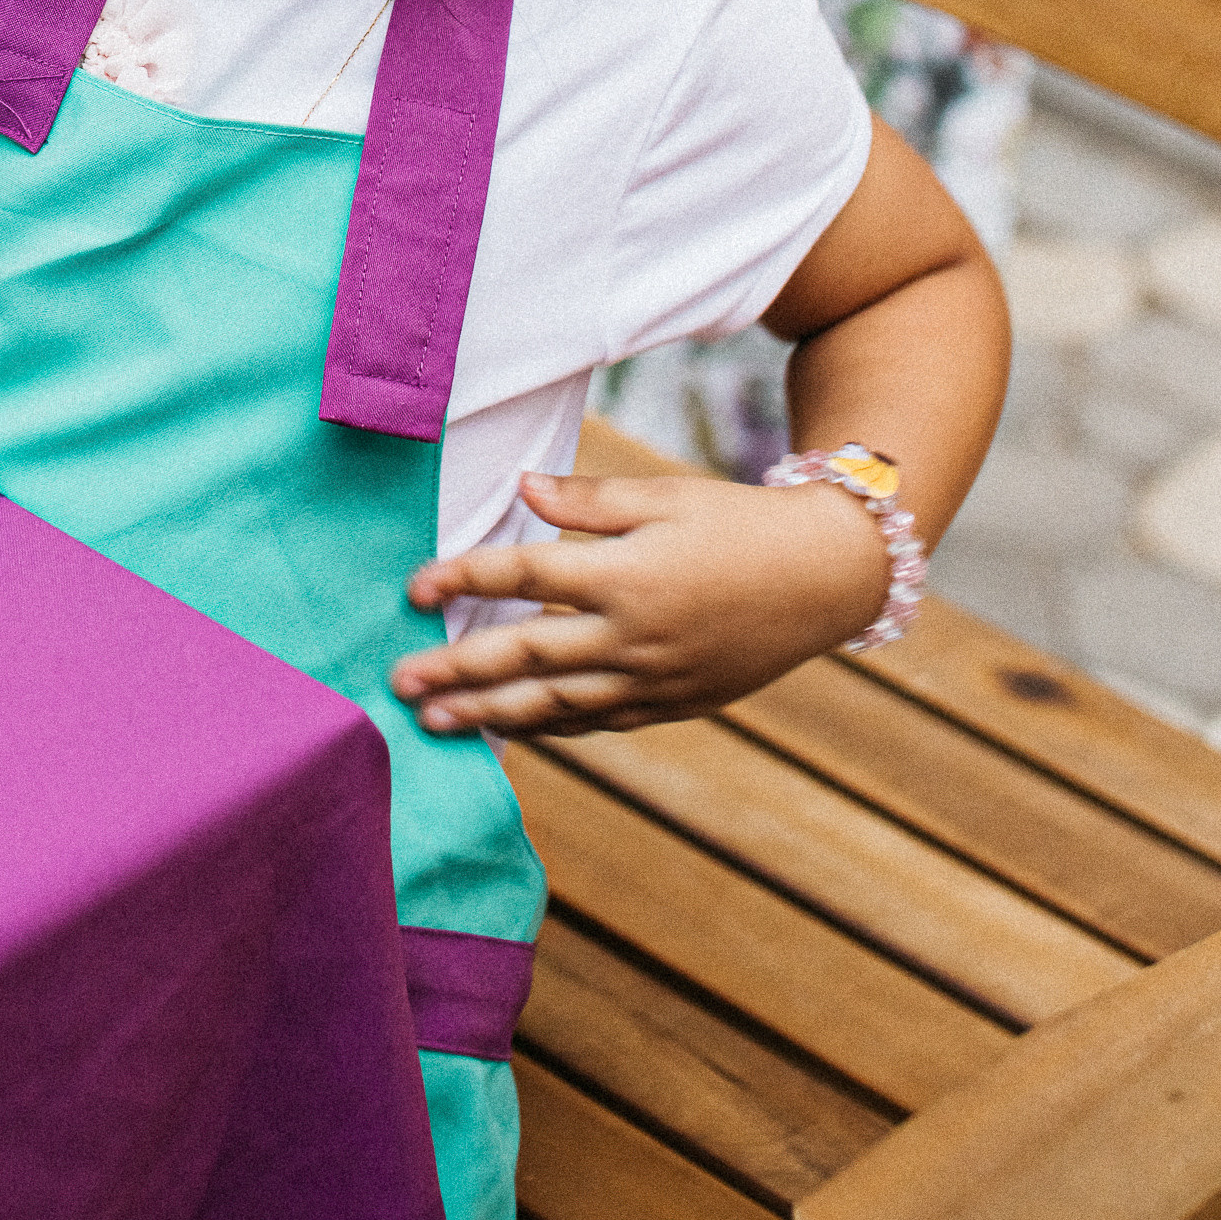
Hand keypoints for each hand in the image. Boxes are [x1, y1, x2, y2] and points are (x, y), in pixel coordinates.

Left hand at [391, 467, 889, 736]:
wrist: (823, 578)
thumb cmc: (738, 523)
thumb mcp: (664, 496)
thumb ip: (587, 502)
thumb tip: (521, 488)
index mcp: (626, 574)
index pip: (523, 577)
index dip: (463, 579)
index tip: (414, 587)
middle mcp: (633, 636)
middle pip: (524, 657)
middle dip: (455, 671)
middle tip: (397, 680)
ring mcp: (652, 681)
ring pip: (553, 705)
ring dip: (488, 714)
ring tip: (434, 721)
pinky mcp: (670, 706)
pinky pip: (595, 724)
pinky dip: (547, 730)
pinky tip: (508, 731)